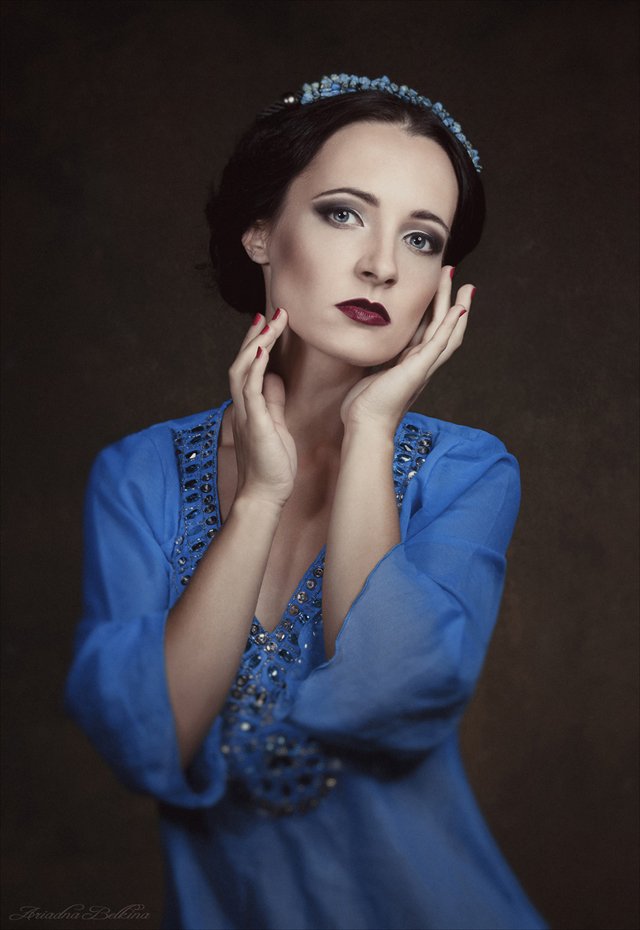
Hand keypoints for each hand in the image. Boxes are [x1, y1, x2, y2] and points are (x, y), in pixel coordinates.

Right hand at [228, 308, 296, 507]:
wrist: (265, 495)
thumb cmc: (273, 465)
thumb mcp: (276, 425)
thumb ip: (273, 401)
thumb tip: (275, 378)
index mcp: (250, 406)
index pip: (249, 367)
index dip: (258, 343)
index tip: (269, 323)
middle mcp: (244, 406)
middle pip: (241, 362)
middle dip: (255, 336)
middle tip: (270, 313)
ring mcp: (247, 414)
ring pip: (242, 370)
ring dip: (256, 344)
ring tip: (269, 323)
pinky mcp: (255, 423)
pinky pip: (249, 391)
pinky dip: (253, 369)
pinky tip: (260, 352)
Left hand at [339, 266, 474, 432]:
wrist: (366, 425)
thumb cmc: (364, 405)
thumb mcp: (369, 371)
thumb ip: (374, 356)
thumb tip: (365, 340)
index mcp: (410, 362)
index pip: (427, 330)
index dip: (434, 309)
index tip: (436, 290)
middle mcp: (421, 363)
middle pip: (442, 326)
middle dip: (448, 300)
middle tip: (454, 276)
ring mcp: (423, 366)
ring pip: (446, 330)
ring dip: (454, 306)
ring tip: (462, 284)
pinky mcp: (420, 369)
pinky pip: (440, 343)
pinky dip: (451, 326)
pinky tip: (459, 309)